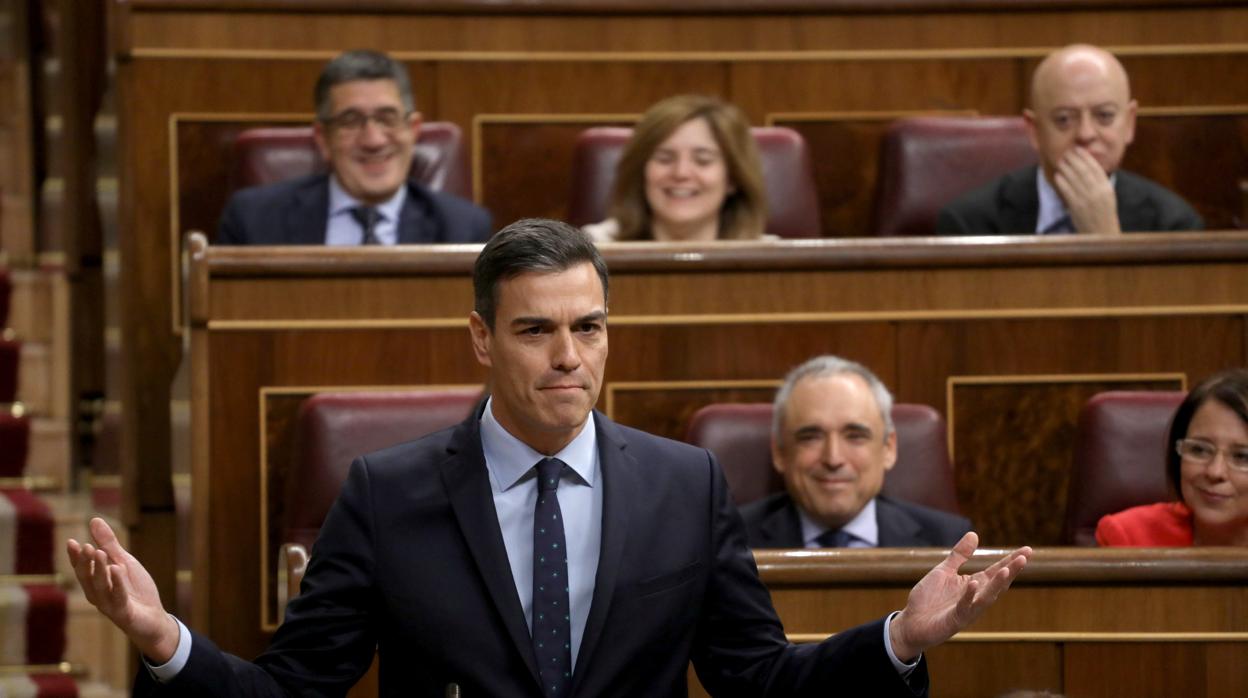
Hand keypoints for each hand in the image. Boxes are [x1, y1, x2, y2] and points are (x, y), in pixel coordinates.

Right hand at [66, 517, 180, 663]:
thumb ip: (109, 544)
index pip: (82, 569)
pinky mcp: (124, 613)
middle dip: (85, 563)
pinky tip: (117, 570)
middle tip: (85, 546)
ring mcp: (110, 605)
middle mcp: (98, 595)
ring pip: (101, 587)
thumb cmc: (136, 590)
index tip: (71, 542)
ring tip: (100, 553)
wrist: (154, 618)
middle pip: (88, 578)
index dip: (75, 557)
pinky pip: (119, 598)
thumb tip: (94, 520)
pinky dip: (118, 584)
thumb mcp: (124, 562)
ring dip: (99, 570)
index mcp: (96, 583)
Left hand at [888, 532, 1030, 660]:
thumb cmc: (929, 599)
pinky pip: (965, 607)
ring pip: (987, 596)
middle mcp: (976, 597)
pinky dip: (970, 596)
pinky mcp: (956, 619)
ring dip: (998, 584)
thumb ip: (959, 555)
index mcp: (974, 585)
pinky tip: (974, 583)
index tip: (1028, 550)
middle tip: (1025, 556)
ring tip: (1007, 569)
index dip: (1011, 560)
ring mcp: (968, 610)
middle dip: (1011, 570)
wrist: (912, 623)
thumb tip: (974, 534)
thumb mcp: (944, 571)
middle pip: (997, 583)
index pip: (996, 571)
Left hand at [1053, 147, 1120, 233]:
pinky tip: (1057, 175)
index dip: (1086, 157)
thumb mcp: (1107, 196)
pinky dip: (1062, 181)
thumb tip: (1086, 168)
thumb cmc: (1103, 215)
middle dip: (1074, 159)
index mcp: (1107, 188)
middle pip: (1084, 171)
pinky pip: (1067, 191)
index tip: (1078, 150)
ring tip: (1061, 161)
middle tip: (1067, 152)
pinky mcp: (1076, 207)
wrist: (1102, 234)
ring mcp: (1087, 199)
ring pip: (1075, 179)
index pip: (1095, 168)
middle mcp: (1098, 192)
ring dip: (1066, 168)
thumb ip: (1099, 183)